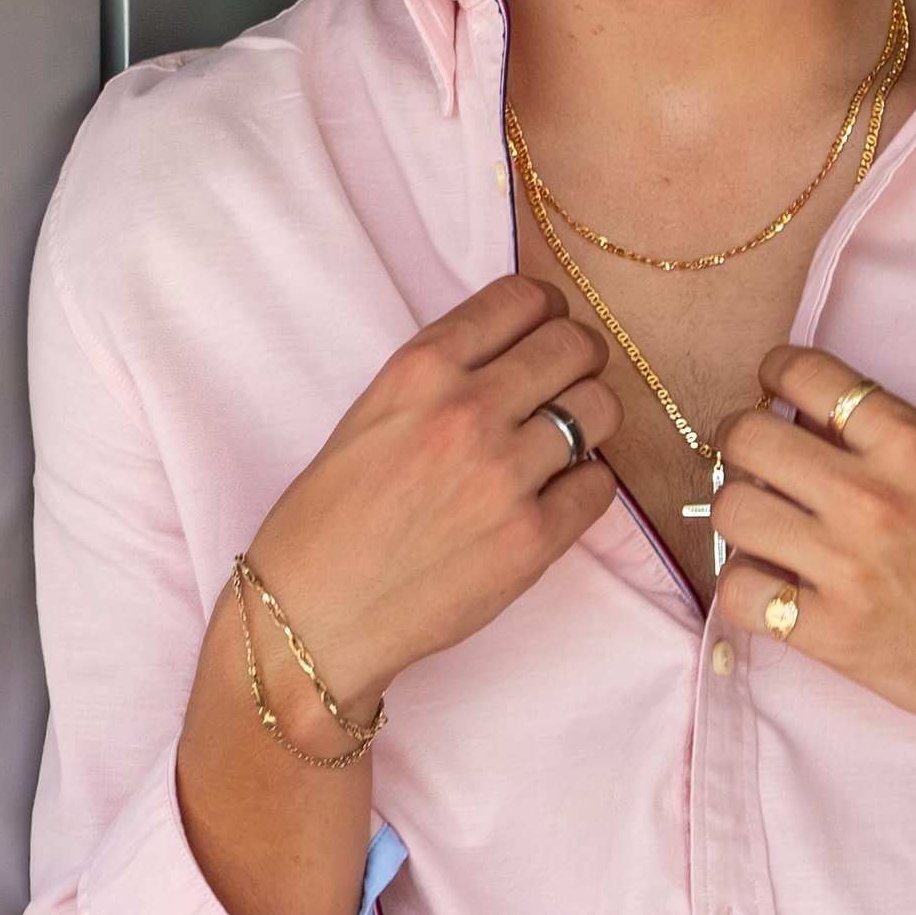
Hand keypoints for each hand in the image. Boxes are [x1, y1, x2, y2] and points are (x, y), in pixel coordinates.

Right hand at [243, 279, 618, 716]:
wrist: (314, 616)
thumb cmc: (328, 521)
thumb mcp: (371, 415)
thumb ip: (443, 376)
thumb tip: (517, 352)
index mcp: (419, 370)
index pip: (522, 298)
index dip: (547, 311)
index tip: (547, 330)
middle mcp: (466, 412)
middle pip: (575, 346)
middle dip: (580, 358)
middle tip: (569, 384)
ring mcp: (504, 476)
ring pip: (601, 408)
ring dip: (591, 420)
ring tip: (562, 443)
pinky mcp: (532, 539)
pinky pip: (600, 485)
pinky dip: (586, 485)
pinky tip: (554, 496)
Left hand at [712, 350, 915, 772]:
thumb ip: (891, 448)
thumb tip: (808, 427)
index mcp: (915, 444)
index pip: (804, 373)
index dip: (775, 376)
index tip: (775, 394)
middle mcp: (874, 497)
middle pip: (745, 438)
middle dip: (741, 445)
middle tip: (758, 467)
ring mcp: (851, 568)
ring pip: (730, 510)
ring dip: (738, 515)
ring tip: (766, 530)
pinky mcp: (836, 635)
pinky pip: (739, 594)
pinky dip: (744, 588)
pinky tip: (774, 589)